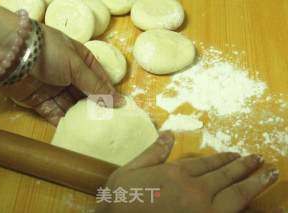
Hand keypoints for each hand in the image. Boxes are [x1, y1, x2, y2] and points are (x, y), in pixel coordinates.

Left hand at [0, 26, 124, 124]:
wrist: (10, 53)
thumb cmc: (51, 53)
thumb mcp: (78, 66)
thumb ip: (97, 86)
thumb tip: (120, 101)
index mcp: (80, 60)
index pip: (99, 78)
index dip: (109, 92)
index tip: (119, 108)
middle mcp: (68, 74)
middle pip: (86, 94)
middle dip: (95, 106)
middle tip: (108, 123)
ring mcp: (54, 88)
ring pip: (71, 106)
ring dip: (80, 116)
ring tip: (94, 130)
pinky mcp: (40, 101)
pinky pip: (55, 113)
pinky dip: (64, 122)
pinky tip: (76, 131)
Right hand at [96, 131, 278, 212]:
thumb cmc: (122, 198)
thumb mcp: (131, 170)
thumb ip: (153, 152)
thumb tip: (168, 133)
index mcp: (176, 174)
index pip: (206, 163)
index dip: (224, 159)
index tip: (236, 155)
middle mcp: (194, 190)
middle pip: (225, 176)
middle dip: (244, 167)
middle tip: (259, 160)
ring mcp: (203, 211)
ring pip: (235, 194)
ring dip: (253, 183)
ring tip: (268, 174)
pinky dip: (248, 209)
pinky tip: (262, 205)